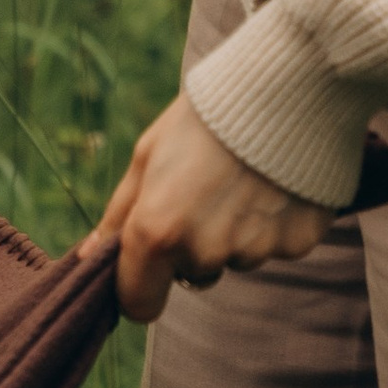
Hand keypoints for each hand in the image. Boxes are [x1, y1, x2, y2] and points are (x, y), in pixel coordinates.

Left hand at [81, 91, 332, 323]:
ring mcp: (255, 250)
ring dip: (235, 232)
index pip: (139, 305)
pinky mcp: (298, 243)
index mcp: (157, 232)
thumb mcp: (148, 156)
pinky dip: (275, 223)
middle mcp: (205, 251)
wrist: (290, 82)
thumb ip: (119, 216)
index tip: (147, 264)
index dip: (140, 286)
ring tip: (246, 178)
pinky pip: (277, 247)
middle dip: (193, 244)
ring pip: (236, 258)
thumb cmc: (207, 116)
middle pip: (192, 275)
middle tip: (208, 188)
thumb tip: (89, 257)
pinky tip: (278, 182)